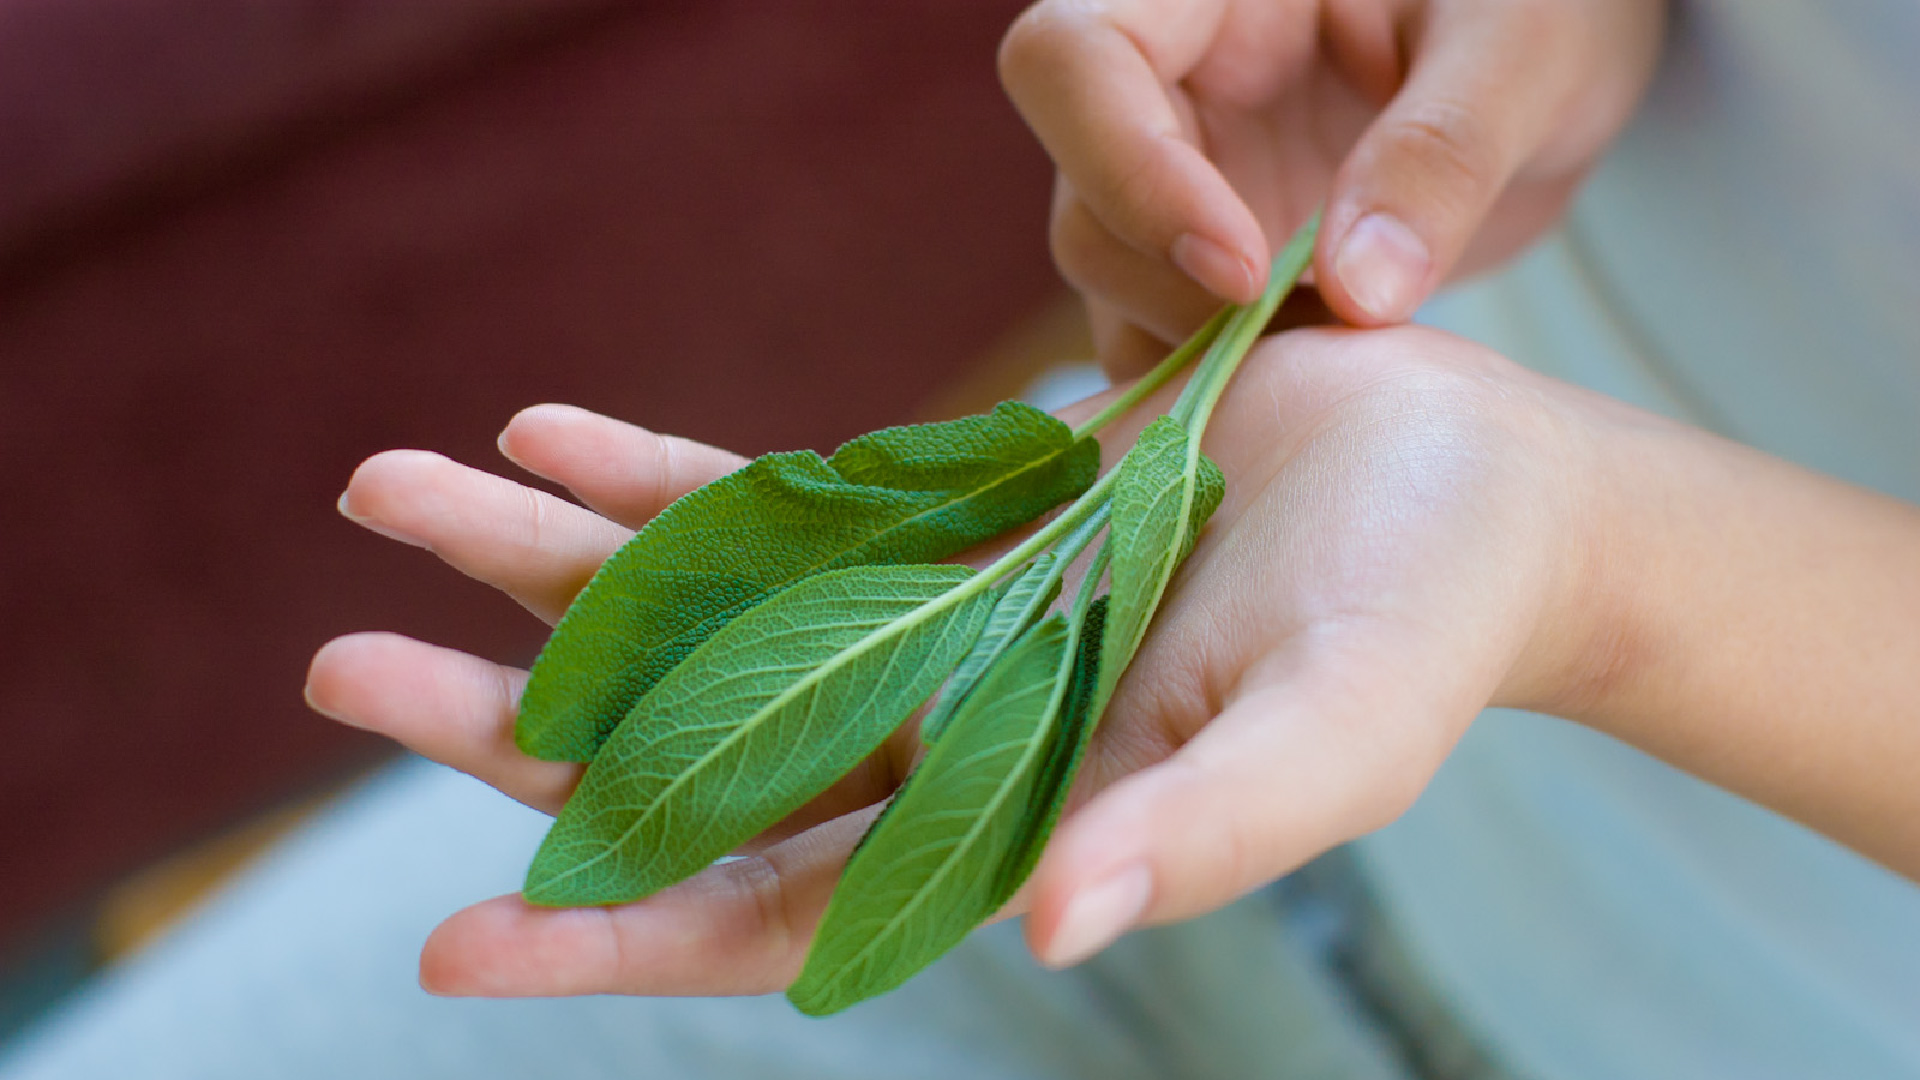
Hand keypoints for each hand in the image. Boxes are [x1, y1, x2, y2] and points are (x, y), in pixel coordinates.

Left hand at [306, 325, 1613, 993]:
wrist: (1471, 480)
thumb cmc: (1428, 625)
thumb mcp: (1334, 737)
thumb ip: (1203, 830)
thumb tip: (1055, 927)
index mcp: (1010, 825)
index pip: (781, 909)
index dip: (624, 936)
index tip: (452, 946)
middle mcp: (942, 733)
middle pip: (685, 753)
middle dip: (512, 722)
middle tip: (339, 675)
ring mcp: (928, 616)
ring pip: (696, 606)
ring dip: (540, 558)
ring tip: (384, 488)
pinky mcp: (947, 508)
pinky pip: (768, 495)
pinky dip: (657, 468)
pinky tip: (547, 423)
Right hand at [998, 0, 1666, 371]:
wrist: (1548, 70)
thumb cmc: (1542, 9)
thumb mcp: (1526, 48)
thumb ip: (1444, 151)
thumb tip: (1355, 294)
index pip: (1074, 61)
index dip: (1130, 172)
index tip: (1247, 268)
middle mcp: (1168, 86)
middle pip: (1082, 202)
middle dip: (1176, 293)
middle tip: (1311, 331)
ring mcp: (1180, 181)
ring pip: (1113, 291)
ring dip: (1202, 352)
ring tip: (1336, 362)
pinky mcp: (1205, 265)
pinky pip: (1166, 343)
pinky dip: (1223, 390)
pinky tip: (1317, 390)